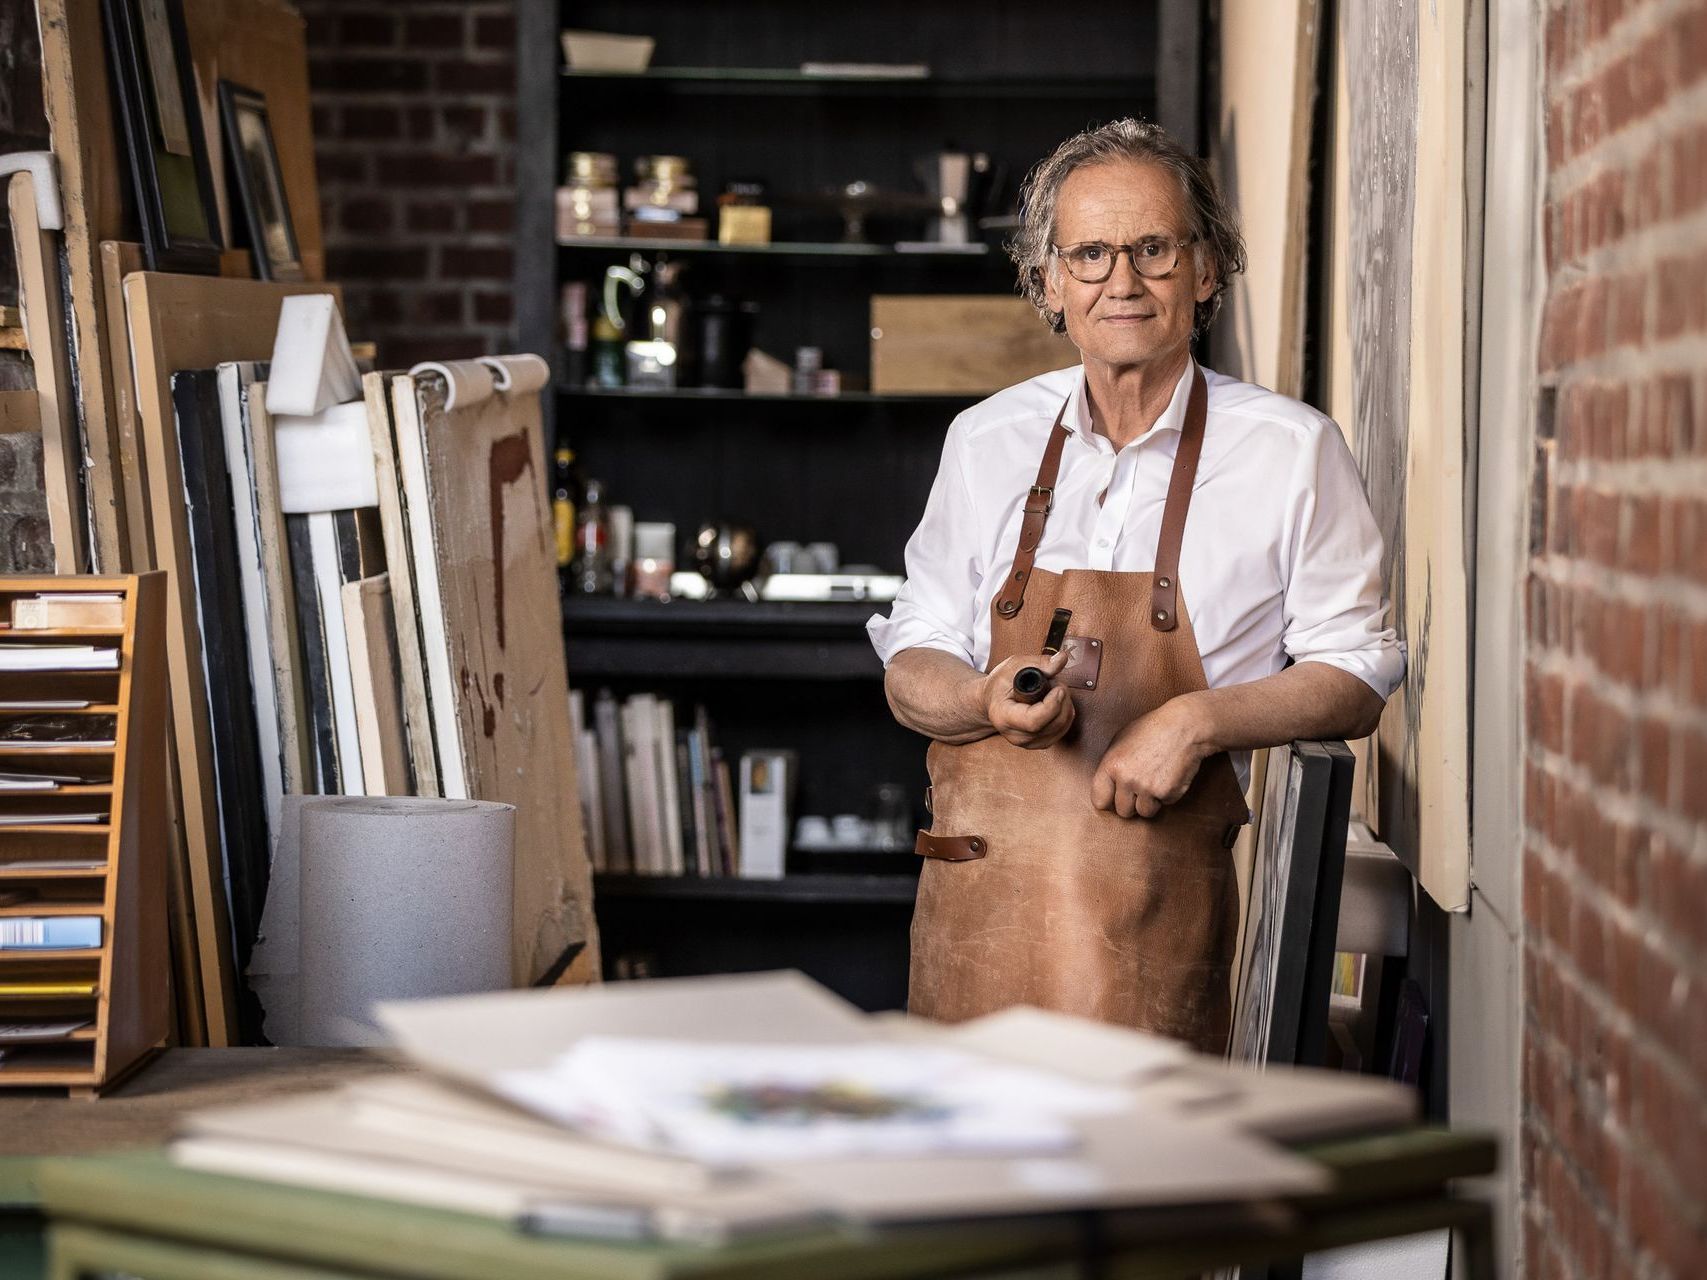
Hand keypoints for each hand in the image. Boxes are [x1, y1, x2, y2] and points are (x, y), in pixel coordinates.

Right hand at [980, 649, 1076, 749]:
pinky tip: (1055, 702)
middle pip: (1052, 724)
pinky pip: (1063, 730)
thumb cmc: (1001, 684)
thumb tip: (1062, 658)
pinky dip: (1065, 713)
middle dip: (1062, 700)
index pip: (1034, 721)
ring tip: (1053, 690)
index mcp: (1003, 717)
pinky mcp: (1040, 744)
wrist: (992, 701)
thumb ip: (1039, 663)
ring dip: (1065, 705)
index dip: (1052, 705)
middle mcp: (1015, 736)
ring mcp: (1028, 743)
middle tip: (1055, 682)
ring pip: (1061, 727)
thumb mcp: (1015, 666)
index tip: (1058, 688)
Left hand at [1092, 694, 1214, 817]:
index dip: (1107, 800)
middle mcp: (1128, 779)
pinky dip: (1166, 795)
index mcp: (1112, 765)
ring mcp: (1149, 788)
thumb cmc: (1152, 729)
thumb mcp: (1121, 740)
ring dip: (1149, 802)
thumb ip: (1111, 765)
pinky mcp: (1168, 793)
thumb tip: (1106, 787)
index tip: (1113, 798)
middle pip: (1123, 811)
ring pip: (1144, 812)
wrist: (1184, 727)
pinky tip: (1169, 776)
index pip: (1099, 799)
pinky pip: (1164, 804)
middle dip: (1131, 803)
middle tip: (1139, 789)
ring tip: (1154, 782)